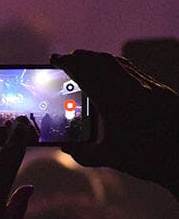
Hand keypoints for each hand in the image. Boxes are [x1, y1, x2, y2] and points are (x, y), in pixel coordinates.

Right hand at [52, 50, 178, 193]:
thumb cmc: (149, 161)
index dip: (69, 64)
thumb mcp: (111, 159)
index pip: (86, 74)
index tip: (56, 59)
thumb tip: (66, 147)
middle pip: (101, 62)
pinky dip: (118, 65)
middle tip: (66, 58)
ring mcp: (150, 87)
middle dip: (81, 57)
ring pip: (119, 63)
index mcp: (115, 103)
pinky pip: (135, 70)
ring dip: (99, 58)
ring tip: (85, 60)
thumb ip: (84, 154)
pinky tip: (113, 70)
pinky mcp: (162, 90)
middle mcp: (133, 89)